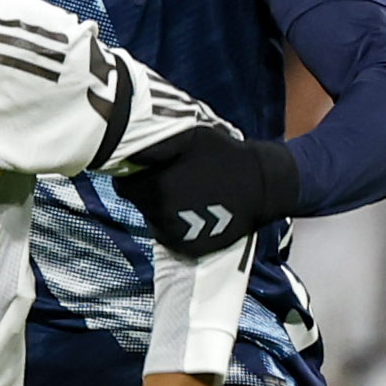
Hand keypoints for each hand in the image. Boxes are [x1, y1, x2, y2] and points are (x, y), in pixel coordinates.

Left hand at [117, 126, 300, 256]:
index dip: (131, 175)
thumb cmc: (225, 156)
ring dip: (158, 208)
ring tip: (183, 193)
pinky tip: (192, 211)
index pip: (124, 184)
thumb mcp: (190, 139)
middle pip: (137, 202)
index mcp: (156, 184)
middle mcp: (160, 211)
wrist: (261, 185)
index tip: (142, 170)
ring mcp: (174, 231)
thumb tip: (131, 144)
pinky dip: (173, 224)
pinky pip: (168, 235)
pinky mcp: (186, 246)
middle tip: (166, 180)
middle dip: (145, 191)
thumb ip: (159, 144)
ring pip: (151, 218)